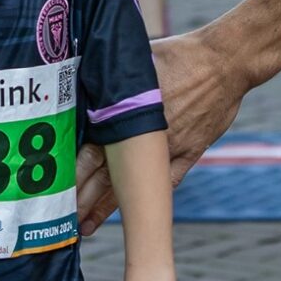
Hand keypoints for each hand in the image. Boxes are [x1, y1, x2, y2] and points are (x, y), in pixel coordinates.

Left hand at [76, 29, 246, 228]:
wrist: (224, 62)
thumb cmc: (179, 54)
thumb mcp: (137, 61)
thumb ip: (113, 75)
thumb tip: (86, 68)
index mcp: (124, 114)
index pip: (90, 152)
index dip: (72, 175)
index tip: (56, 192)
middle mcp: (142, 136)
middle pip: (106, 175)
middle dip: (84, 199)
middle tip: (64, 221)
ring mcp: (168, 147)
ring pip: (133, 185)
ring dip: (109, 207)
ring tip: (88, 226)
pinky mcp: (191, 150)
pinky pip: (169, 180)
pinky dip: (152, 196)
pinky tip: (135, 214)